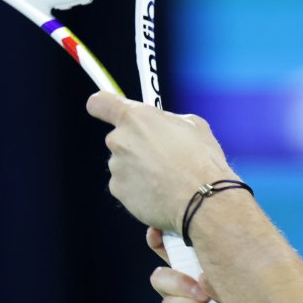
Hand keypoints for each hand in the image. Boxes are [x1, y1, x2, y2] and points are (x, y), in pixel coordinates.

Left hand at [87, 91, 236, 232]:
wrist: (202, 199)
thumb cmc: (201, 162)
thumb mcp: (194, 125)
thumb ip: (169, 120)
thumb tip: (166, 125)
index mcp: (136, 118)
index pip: (100, 103)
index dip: (103, 105)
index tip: (107, 109)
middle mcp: (120, 140)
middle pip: (120, 138)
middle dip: (138, 145)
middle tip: (163, 154)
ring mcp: (117, 167)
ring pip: (124, 163)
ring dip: (140, 168)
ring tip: (167, 177)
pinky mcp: (118, 191)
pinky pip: (126, 186)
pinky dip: (140, 189)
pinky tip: (161, 191)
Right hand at [149, 228, 277, 302]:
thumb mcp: (254, 293)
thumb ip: (234, 275)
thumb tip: (207, 273)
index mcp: (206, 282)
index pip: (176, 256)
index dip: (161, 242)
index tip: (155, 233)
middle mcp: (192, 301)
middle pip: (162, 279)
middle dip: (177, 279)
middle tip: (202, 289)